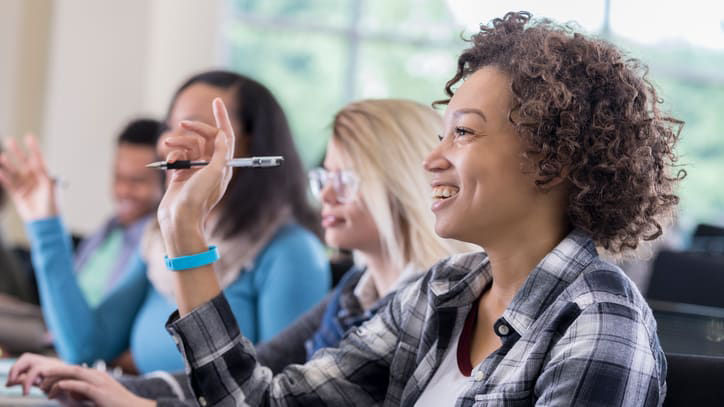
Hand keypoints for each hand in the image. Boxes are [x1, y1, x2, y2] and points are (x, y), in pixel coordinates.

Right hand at [0, 134, 58, 220]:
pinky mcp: (17, 194)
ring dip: (7, 164)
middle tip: (9, 141)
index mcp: (44, 175)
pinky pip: (9, 183)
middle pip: (23, 162)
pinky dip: (4, 177)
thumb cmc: (52, 204)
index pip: (37, 158)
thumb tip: (39, 162)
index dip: (33, 148)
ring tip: (1, 157)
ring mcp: (25, 185)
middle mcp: (33, 178)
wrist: (45, 220)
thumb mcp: (50, 187)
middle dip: (17, 152)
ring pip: (14, 172)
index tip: (29, 136)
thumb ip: (44, 174)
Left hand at [5, 353, 154, 406]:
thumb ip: (84, 392)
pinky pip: (80, 385)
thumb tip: (70, 394)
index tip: (45, 381)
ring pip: (74, 373)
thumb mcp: (97, 396)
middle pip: (71, 368)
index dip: (58, 373)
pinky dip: (67, 385)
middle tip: (39, 379)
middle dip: (54, 372)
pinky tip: (57, 389)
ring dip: (57, 377)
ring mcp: (99, 382)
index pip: (73, 370)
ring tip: (43, 385)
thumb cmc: (116, 405)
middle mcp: (98, 375)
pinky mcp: (100, 392)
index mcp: (96, 375)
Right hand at [157, 98, 234, 255]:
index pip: (225, 136)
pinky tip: (169, 163)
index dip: (222, 117)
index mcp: (223, 165)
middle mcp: (211, 166)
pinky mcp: (181, 174)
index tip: (216, 100)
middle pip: (205, 137)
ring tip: (169, 146)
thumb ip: (219, 152)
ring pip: (189, 145)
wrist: (179, 218)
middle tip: (182, 122)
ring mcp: (196, 170)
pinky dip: (173, 155)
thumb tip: (222, 134)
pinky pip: (178, 156)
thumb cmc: (198, 198)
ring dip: (179, 142)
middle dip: (194, 128)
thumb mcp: (214, 173)